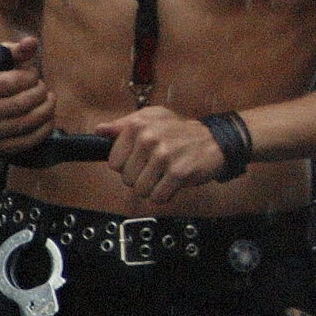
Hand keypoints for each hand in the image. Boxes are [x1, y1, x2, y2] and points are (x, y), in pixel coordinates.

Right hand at [0, 35, 53, 155]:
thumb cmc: (5, 72)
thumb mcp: (9, 57)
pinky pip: (28, 142)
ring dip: (46, 109)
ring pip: (26, 123)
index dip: (30, 76)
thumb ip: (20, 48)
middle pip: (20, 104)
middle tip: (43, 87)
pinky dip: (45, 128)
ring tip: (48, 99)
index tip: (33, 74)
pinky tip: (48, 116)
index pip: (10, 82)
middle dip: (40, 92)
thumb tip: (31, 42)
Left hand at [96, 107, 229, 205]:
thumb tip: (100, 130)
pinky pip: (158, 197)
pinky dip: (165, 194)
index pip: (113, 162)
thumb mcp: (152, 119)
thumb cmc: (181, 131)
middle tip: (157, 166)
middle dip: (141, 177)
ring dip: (153, 187)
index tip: (141, 159)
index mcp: (138, 125)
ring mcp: (164, 156)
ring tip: (165, 174)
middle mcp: (149, 138)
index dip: (127, 165)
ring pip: (140, 190)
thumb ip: (123, 125)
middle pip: (126, 179)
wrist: (215, 140)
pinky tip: (174, 181)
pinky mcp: (178, 173)